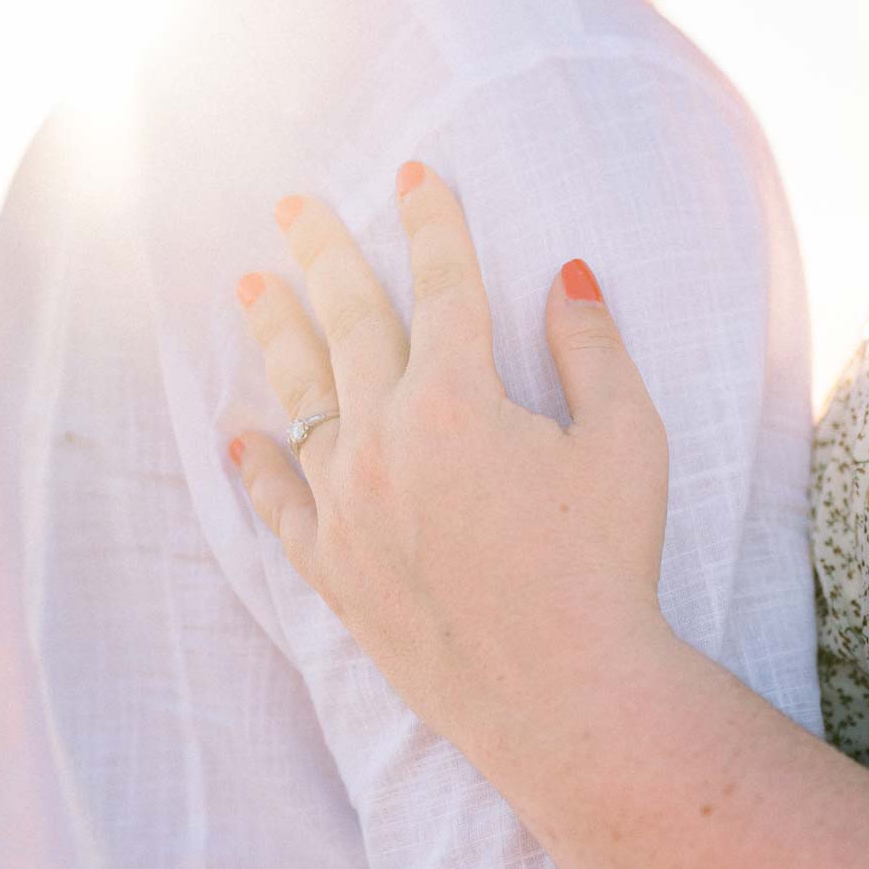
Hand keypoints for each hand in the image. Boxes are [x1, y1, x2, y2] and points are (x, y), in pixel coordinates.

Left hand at [229, 162, 672, 748]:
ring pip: (301, 398)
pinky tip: (240, 431)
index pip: (443, 284)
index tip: (416, 172)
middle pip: (348, 322)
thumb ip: (592, 348)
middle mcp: (385, 440)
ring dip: (276, 334)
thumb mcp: (628, 441)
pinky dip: (258, 463)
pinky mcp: (335, 570)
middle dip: (324, 252)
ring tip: (251, 285)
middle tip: (295, 204)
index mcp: (457, 398)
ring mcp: (348, 507)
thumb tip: (567, 275)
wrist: (567, 696)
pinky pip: (280, 503)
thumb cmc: (609, 564)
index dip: (433, 222)